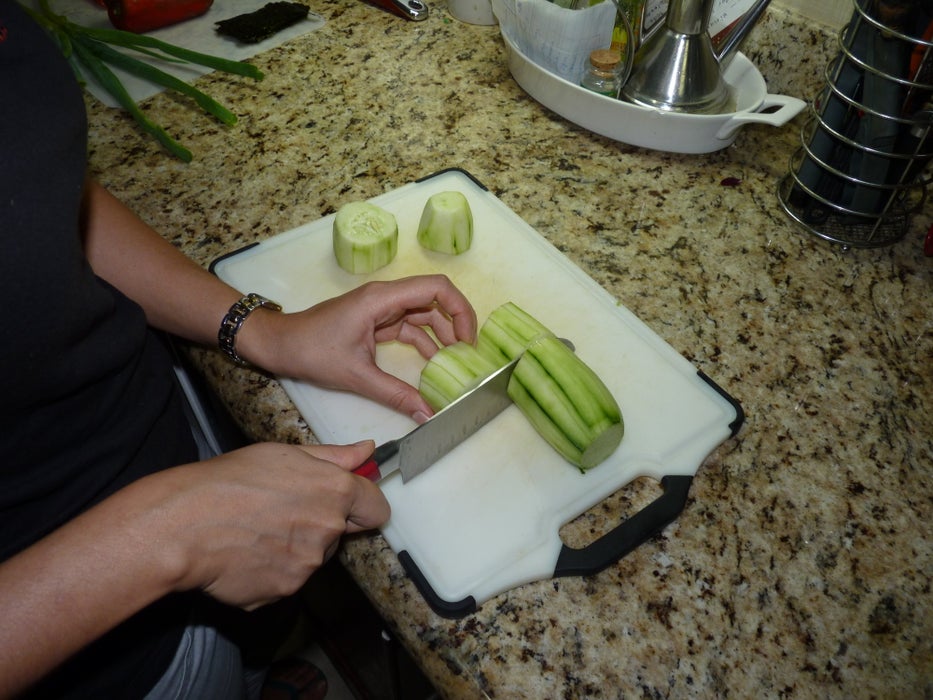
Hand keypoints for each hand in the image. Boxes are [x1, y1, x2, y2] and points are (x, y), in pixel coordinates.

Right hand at [154, 441, 388, 609]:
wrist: (184, 525)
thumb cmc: (229, 481)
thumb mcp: (284, 453)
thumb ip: (333, 456)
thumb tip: (367, 450)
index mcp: (335, 492)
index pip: (377, 508)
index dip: (364, 504)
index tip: (349, 503)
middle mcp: (329, 531)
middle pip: (339, 532)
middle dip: (319, 523)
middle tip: (280, 510)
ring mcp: (308, 565)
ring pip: (312, 556)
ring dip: (294, 547)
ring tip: (255, 530)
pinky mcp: (284, 591)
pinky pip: (286, 580)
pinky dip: (270, 570)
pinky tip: (245, 553)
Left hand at [239, 274, 476, 421]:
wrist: (279, 345)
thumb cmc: (311, 350)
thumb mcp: (357, 375)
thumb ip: (396, 394)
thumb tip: (427, 414)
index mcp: (382, 298)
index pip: (436, 288)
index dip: (460, 309)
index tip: (469, 340)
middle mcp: (386, 298)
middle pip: (435, 301)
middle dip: (457, 325)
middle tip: (469, 356)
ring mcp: (382, 310)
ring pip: (425, 316)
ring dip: (443, 336)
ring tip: (457, 363)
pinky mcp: (376, 323)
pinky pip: (409, 329)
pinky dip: (425, 345)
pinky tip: (434, 366)